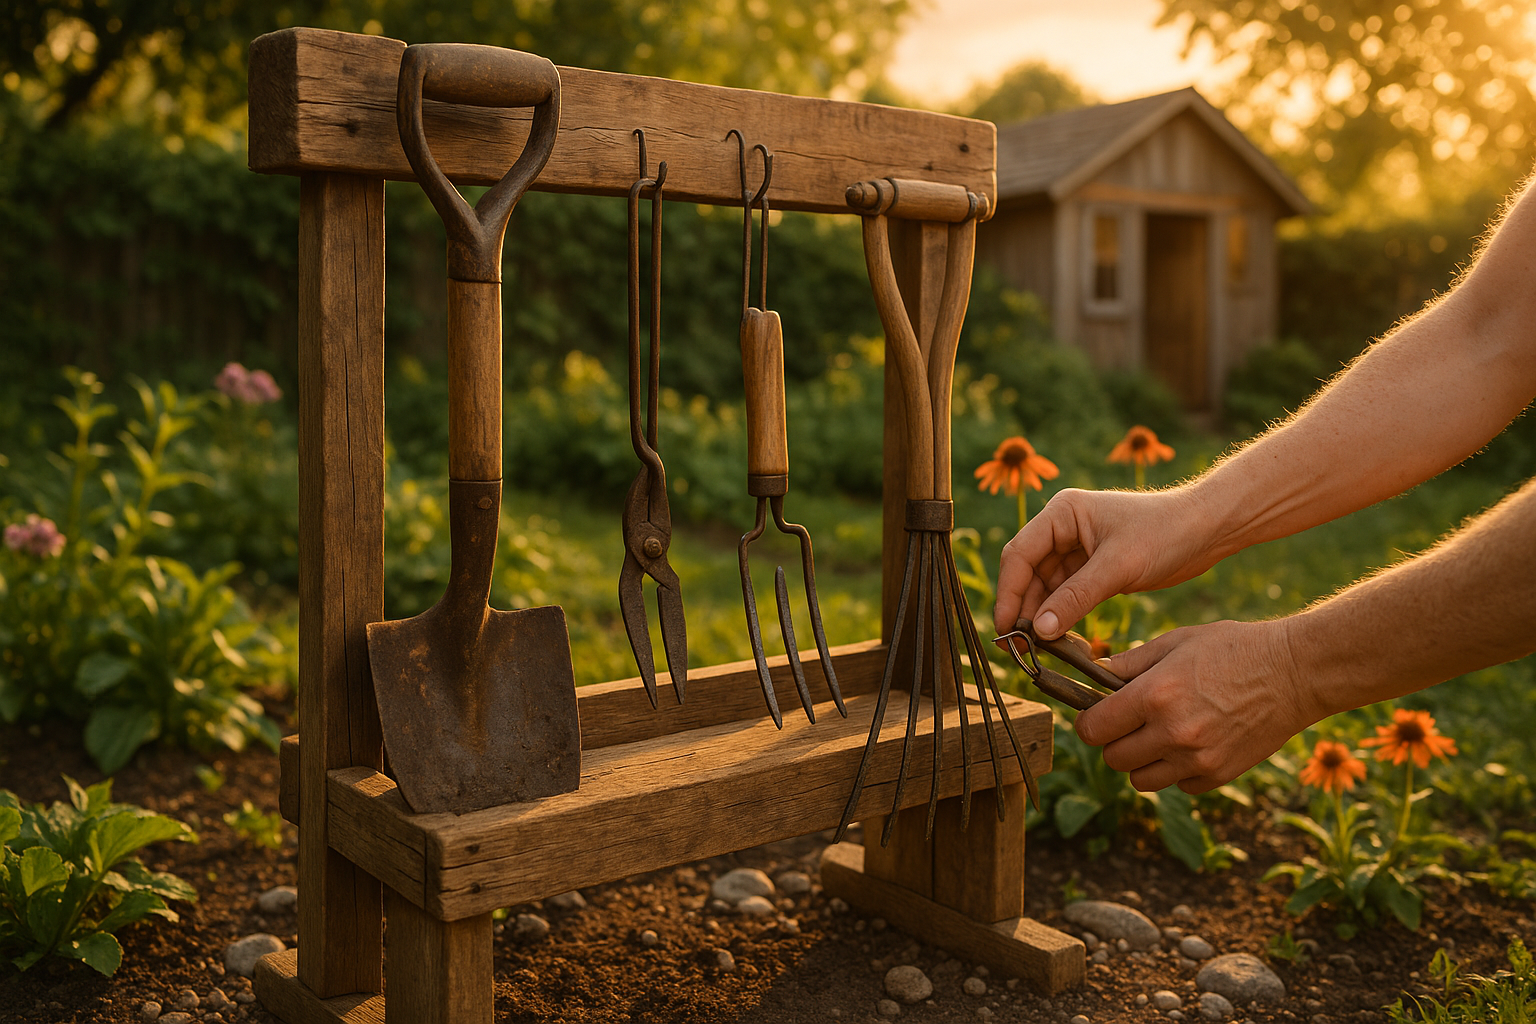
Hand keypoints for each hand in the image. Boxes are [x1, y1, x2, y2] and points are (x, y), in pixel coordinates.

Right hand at [992, 486, 1218, 638]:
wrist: (1209, 530)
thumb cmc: (1166, 533)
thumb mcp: (1119, 566)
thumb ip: (1076, 597)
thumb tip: (1039, 631)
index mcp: (1062, 513)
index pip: (1019, 554)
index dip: (1009, 593)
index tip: (1007, 628)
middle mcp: (1062, 528)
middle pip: (1027, 573)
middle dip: (1023, 609)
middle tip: (1018, 647)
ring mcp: (1076, 549)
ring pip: (1045, 588)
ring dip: (1041, 616)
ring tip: (1038, 649)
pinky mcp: (1092, 568)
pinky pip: (1066, 595)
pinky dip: (1062, 616)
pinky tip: (1060, 639)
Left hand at [1074, 618, 1317, 792]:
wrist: (1295, 672)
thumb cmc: (1233, 648)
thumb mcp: (1176, 641)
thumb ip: (1131, 662)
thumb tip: (1096, 674)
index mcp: (1154, 695)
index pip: (1093, 729)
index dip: (1088, 722)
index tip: (1095, 715)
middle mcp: (1172, 732)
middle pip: (1113, 758)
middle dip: (1113, 741)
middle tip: (1128, 723)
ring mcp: (1197, 759)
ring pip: (1140, 780)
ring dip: (1141, 761)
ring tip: (1158, 735)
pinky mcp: (1219, 775)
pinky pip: (1178, 786)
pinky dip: (1176, 771)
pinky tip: (1191, 743)